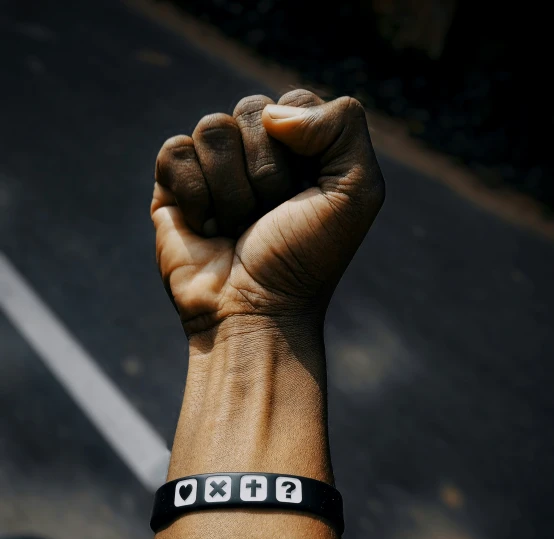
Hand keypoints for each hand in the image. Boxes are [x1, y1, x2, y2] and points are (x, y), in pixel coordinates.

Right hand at [151, 89, 384, 337]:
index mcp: (303, 148)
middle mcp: (256, 151)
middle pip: (252, 110)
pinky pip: (175, 151)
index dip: (301, 149)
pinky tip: (206, 229)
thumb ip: (344, 126)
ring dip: (231, 192)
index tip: (304, 197)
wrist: (255, 312)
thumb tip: (271, 113)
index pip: (292, 102)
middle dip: (266, 174)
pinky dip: (195, 197)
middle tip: (269, 218)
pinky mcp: (173, 184)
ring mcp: (214, 166)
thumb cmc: (305, 258)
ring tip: (237, 229)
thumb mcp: (356, 193)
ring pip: (211, 128)